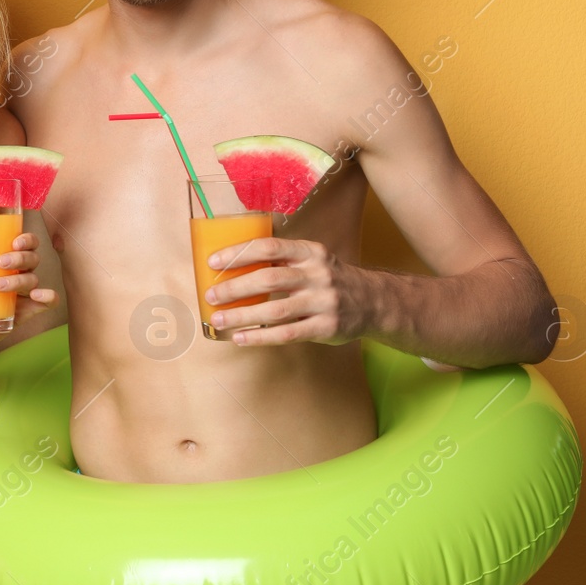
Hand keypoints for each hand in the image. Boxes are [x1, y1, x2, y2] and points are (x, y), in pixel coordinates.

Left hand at [0, 226, 57, 358]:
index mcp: (4, 257)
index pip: (25, 242)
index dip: (26, 238)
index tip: (14, 241)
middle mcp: (18, 272)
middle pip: (32, 258)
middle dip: (20, 258)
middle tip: (1, 262)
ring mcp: (23, 293)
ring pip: (34, 279)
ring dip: (20, 280)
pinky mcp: (25, 311)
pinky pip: (47, 302)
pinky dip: (48, 297)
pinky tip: (38, 296)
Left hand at [203, 237, 370, 346]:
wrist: (374, 301)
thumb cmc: (329, 279)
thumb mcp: (312, 259)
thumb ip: (281, 258)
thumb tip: (232, 262)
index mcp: (310, 252)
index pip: (270, 246)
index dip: (239, 253)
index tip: (213, 262)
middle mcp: (317, 274)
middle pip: (269, 278)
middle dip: (235, 287)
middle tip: (211, 295)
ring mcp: (323, 302)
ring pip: (276, 310)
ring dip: (243, 315)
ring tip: (219, 319)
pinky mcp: (326, 327)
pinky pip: (288, 334)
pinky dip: (261, 337)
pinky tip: (241, 338)